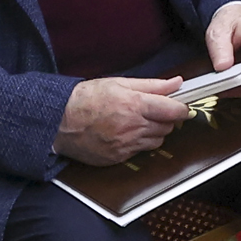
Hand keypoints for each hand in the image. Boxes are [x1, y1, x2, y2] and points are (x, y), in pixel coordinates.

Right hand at [58, 75, 187, 164]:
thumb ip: (151, 85)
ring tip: (137, 122)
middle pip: (168, 127)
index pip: (174, 111)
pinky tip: (124, 133)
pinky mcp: (118, 158)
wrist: (58, 121)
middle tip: (153, 111)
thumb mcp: (119, 83)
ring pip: (157, 141)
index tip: (181, 106)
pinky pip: (140, 152)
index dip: (181, 108)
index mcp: (134, 105)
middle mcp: (133, 127)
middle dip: (166, 119)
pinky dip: (138, 143)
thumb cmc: (85, 99)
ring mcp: (126, 145)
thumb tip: (176, 83)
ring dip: (154, 132)